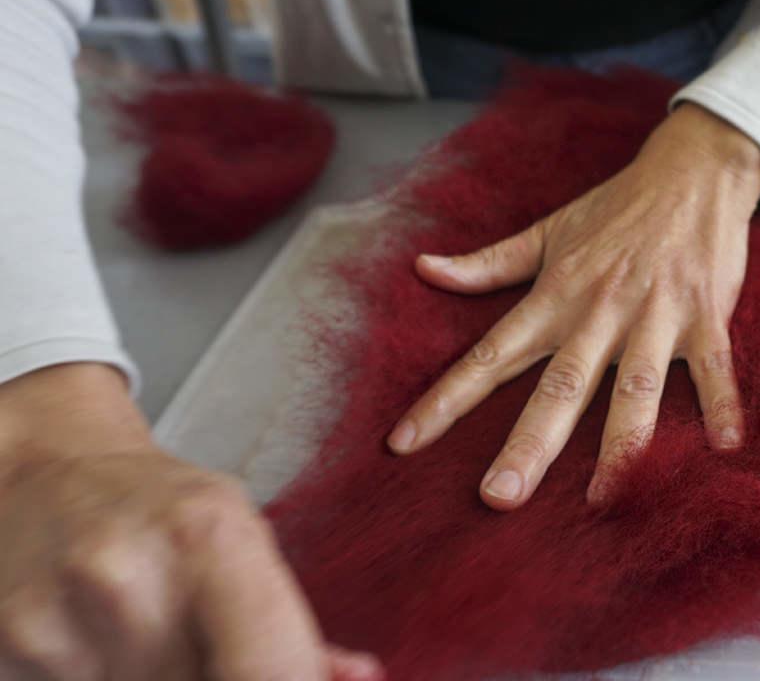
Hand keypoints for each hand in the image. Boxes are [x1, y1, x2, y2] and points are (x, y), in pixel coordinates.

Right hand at [0, 363, 381, 680]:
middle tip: (202, 640)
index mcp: (210, 536)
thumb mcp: (238, 535)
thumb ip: (289, 620)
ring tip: (142, 630)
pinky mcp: (9, 644)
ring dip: (155, 675)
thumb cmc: (155, 502)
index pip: (271, 669)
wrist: (44, 468)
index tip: (288, 679)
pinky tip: (95, 637)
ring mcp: (62, 615)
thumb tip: (357, 677)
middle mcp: (131, 576)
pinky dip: (96, 675)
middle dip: (215, 673)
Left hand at [388, 103, 759, 509]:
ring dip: (620, 444)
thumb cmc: (616, 208)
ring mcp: (655, 316)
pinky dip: (720, 406)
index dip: (445, 400)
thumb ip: (489, 264)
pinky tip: (724, 452)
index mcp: (555, 297)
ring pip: (634, 388)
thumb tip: (424, 270)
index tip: (403, 443)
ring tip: (604, 499)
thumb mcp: (548, 232)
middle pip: (559, 386)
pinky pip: (713, 368)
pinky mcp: (705, 315)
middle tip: (499, 497)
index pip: (490, 355)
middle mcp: (599, 312)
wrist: (692, 169)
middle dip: (529, 442)